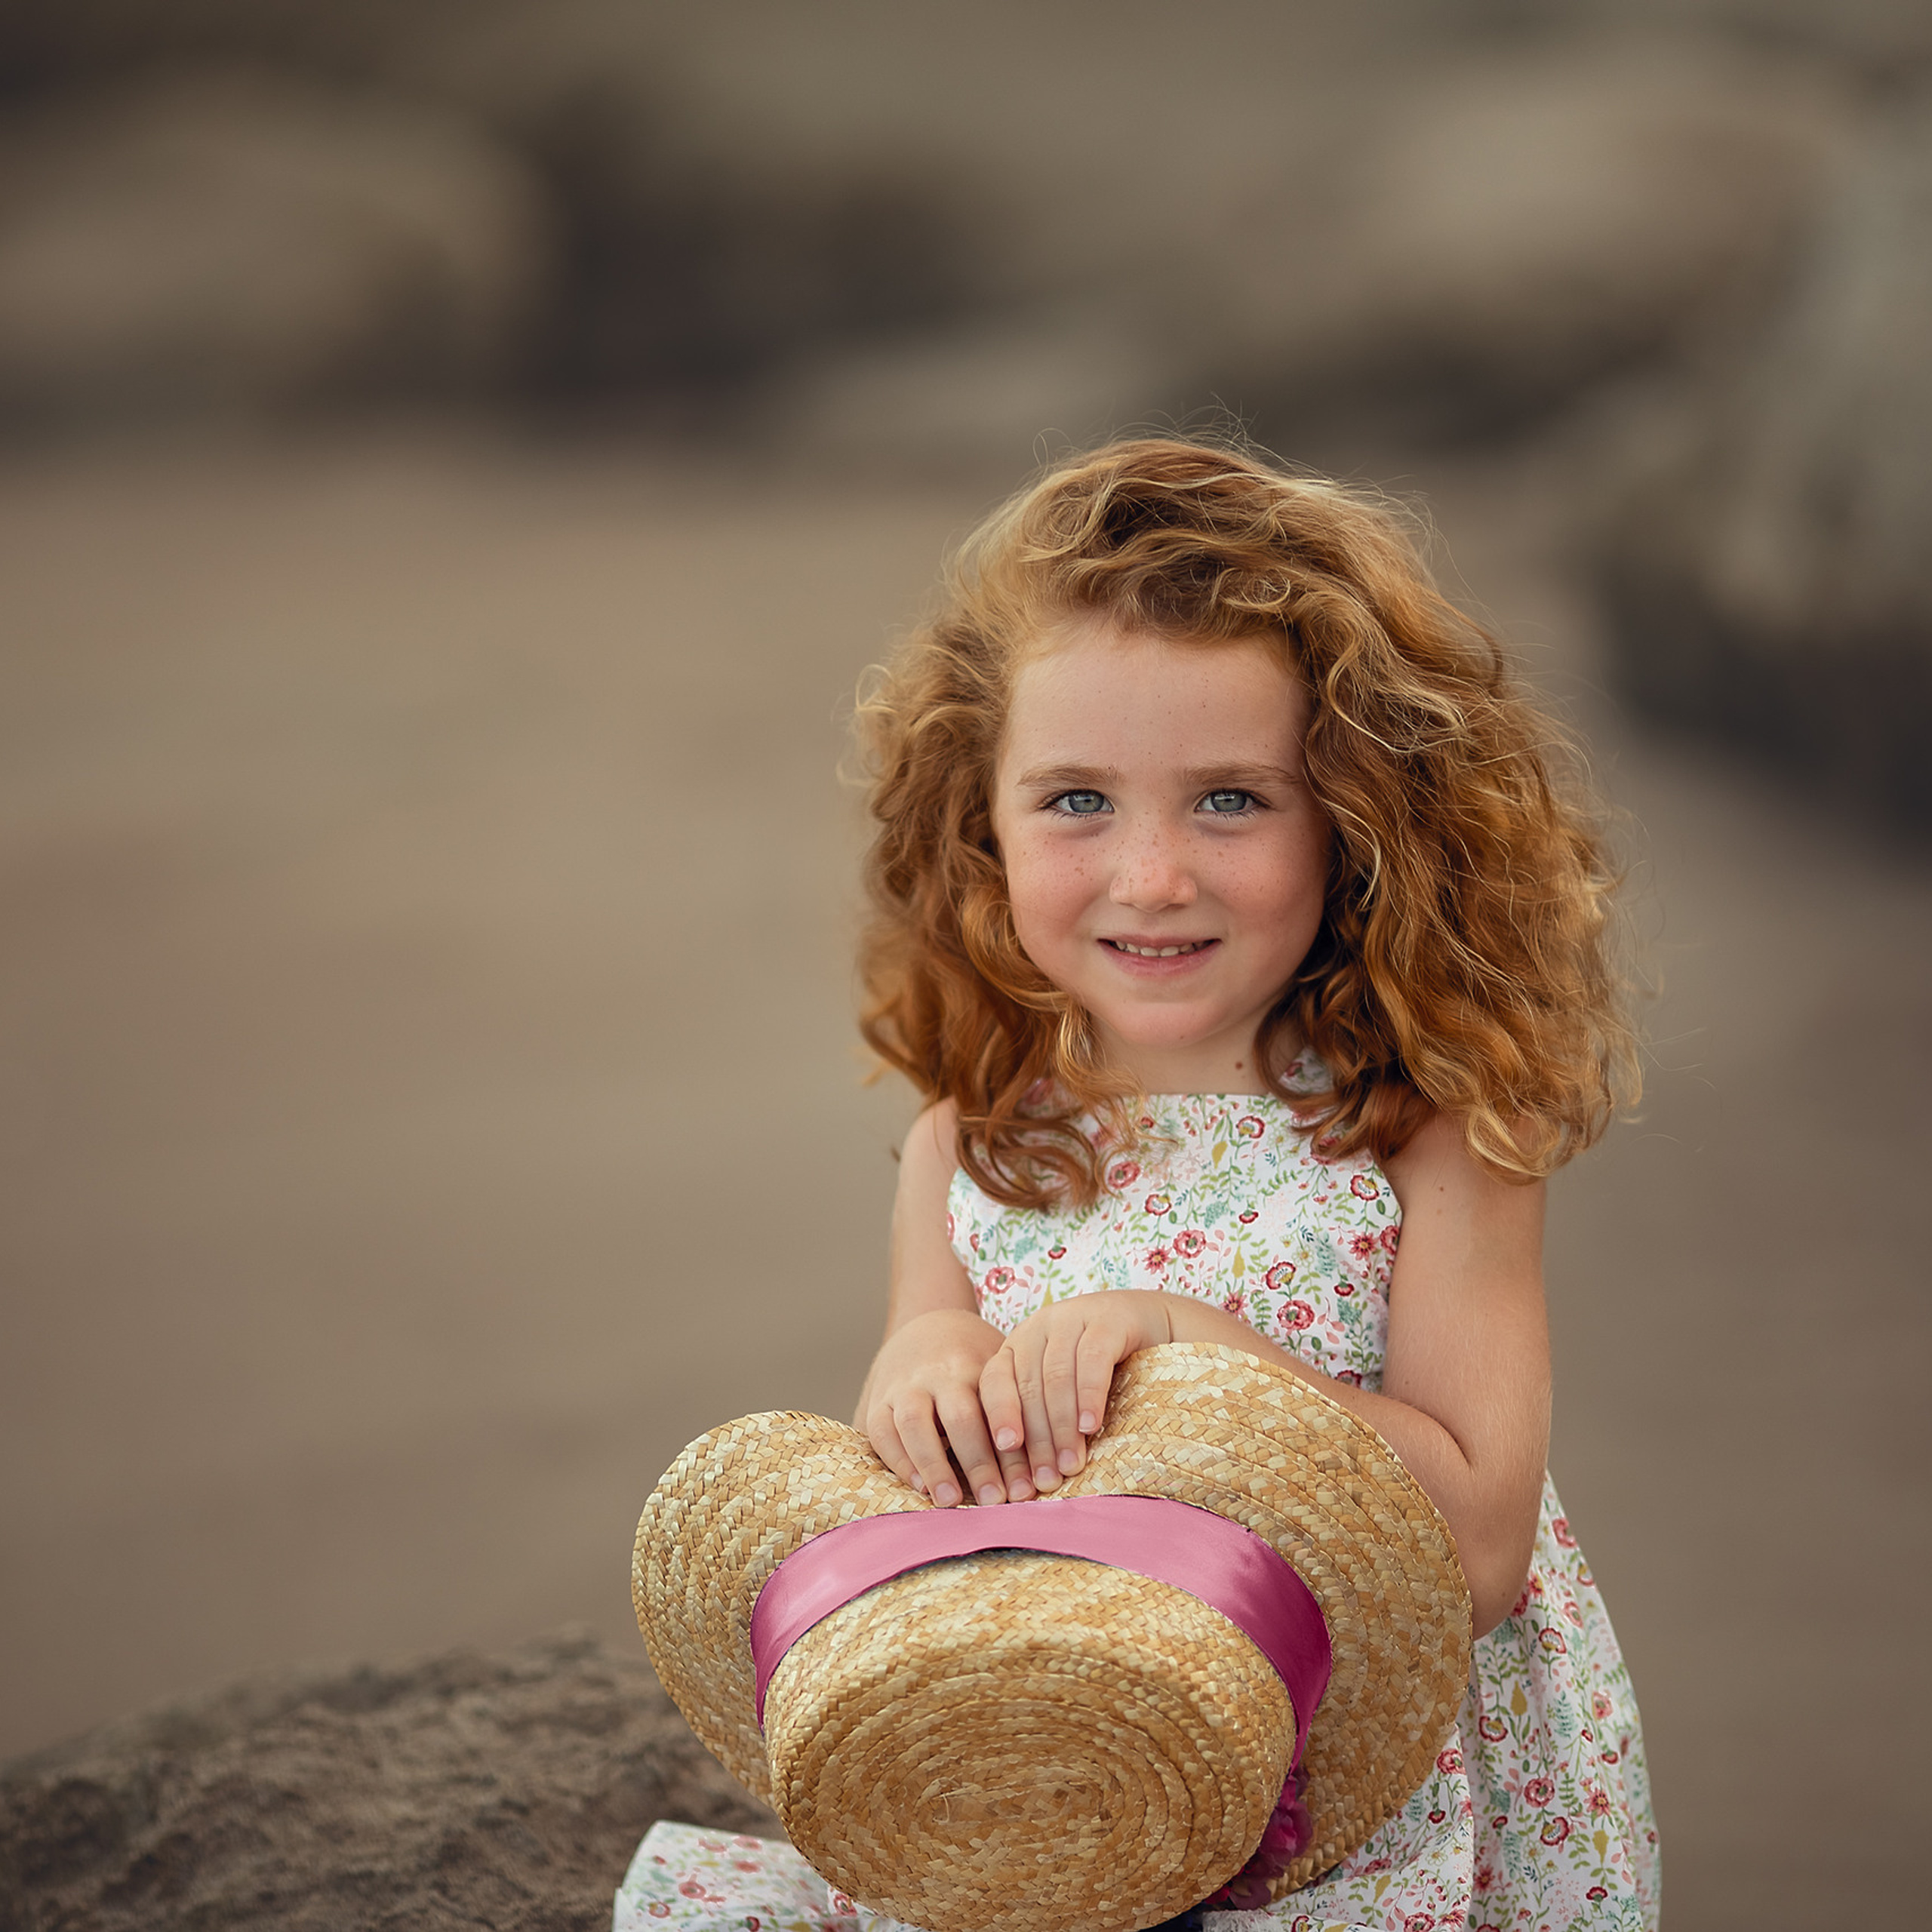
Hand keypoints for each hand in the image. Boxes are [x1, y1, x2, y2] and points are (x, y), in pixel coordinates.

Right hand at [857, 1308, 1034, 1506]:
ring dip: (934, 1464)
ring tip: (951, 1501)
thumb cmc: (974, 1360)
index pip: (995, 1400)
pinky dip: (900, 1460)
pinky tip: (920, 1487)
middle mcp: (939, 1373)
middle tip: (997, 1500)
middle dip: (979, 1460)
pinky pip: (883, 1431)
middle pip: (959, 1414)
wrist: (924, 1324)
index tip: (1024, 1474)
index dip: (1009, 1434)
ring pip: (915, 1421)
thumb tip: (1053, 1462)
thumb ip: (1017, 1406)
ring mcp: (904, 1385)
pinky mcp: (877, 1400)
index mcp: (975, 1364)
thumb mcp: (997, 1368)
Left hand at [979, 1291, 1174, 1491]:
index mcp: (1018, 1345)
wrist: (1154, 1325)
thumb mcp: (1063, 1390)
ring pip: (1057, 1376)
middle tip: (1045, 1480)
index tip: (1004, 1454)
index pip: (994, 1382)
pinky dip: (1089, 1396)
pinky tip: (1091, 1426)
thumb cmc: (1104, 1370)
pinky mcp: (1108, 1318)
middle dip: (1036, 1438)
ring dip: (1062, 1426)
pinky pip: (1092, 1360)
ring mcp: (1072, 1317)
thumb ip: (1042, 1420)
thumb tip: (1024, 1481)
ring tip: (1070, 1465)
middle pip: (1027, 1386)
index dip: (998, 1418)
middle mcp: (1038, 1327)